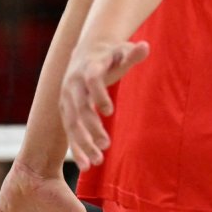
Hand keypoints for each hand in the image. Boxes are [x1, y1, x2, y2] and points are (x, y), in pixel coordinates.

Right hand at [60, 39, 150, 168]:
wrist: (84, 53)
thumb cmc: (110, 54)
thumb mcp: (122, 51)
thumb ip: (133, 53)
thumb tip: (145, 46)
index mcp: (88, 68)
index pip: (91, 81)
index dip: (99, 94)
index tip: (110, 111)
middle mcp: (73, 85)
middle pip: (79, 108)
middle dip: (91, 127)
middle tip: (106, 144)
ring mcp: (66, 100)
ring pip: (72, 125)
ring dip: (83, 143)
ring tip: (97, 161)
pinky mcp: (66, 112)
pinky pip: (69, 133)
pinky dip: (77, 148)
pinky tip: (87, 165)